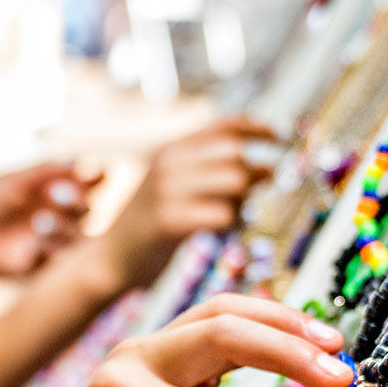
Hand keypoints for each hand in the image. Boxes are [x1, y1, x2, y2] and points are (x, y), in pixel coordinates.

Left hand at [0, 160, 96, 282]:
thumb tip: (75, 161)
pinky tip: (32, 240)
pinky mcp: (45, 265)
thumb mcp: (11, 183)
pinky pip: (60, 258)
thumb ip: (42, 172)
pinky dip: (49, 246)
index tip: (87, 170)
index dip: (96, 175)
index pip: (90, 182)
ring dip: (62, 225)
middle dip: (77, 200)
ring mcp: (55, 242)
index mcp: (56, 192)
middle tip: (59, 194)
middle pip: (87, 208)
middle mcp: (61, 217)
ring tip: (40, 220)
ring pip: (78, 235)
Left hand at [21, 295, 352, 386]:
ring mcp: (149, 347)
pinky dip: (266, 324)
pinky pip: (220, 319)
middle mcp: (132, 361)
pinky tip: (307, 341)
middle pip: (220, 334)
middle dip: (287, 353)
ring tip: (335, 348)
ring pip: (223, 312)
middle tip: (341, 380)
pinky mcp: (166, 346)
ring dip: (283, 324)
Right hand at [103, 118, 280, 287]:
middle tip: (265, 184)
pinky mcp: (171, 222)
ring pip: (234, 181)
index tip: (279, 137)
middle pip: (235, 153)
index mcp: (171, 150)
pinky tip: (221, 228)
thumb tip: (263, 167)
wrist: (108, 259)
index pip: (224, 127)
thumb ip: (207, 171)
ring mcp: (168, 192)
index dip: (257, 129)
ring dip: (244, 198)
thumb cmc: (148, 225)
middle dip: (255, 169)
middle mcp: (169, 165)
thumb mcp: (171, 185)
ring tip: (234, 211)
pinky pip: (223, 214)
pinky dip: (231, 221)